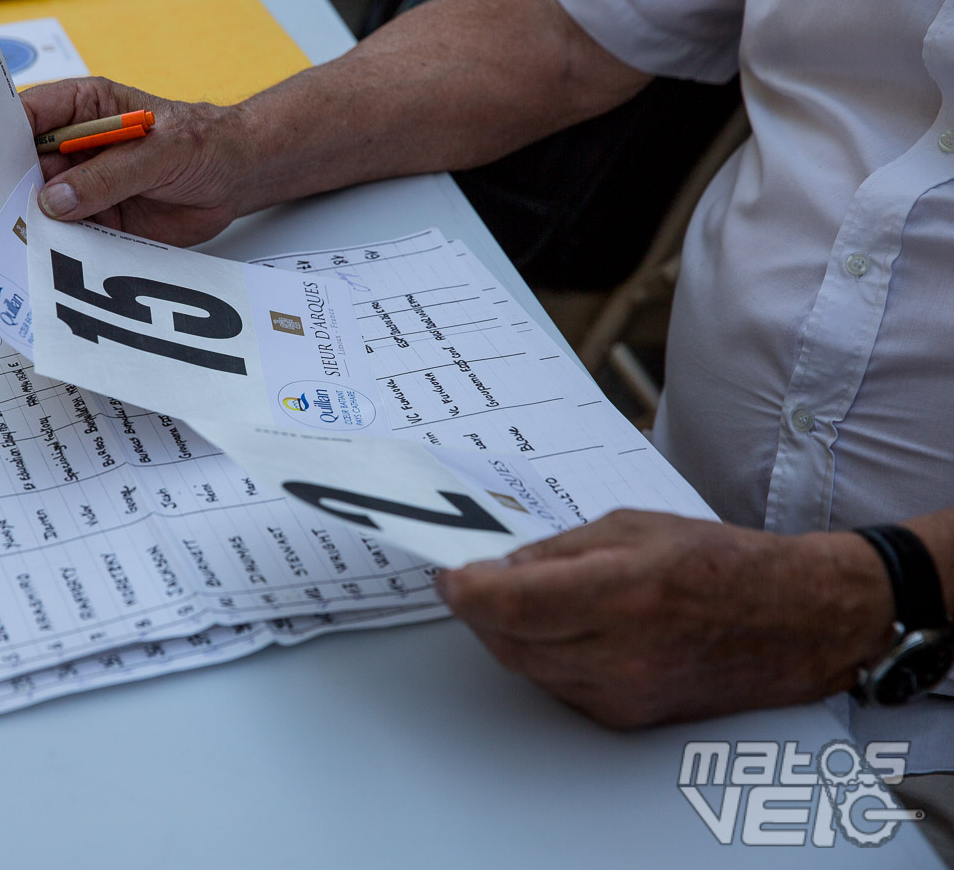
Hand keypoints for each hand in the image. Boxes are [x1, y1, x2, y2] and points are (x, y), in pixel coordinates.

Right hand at [20, 78, 252, 245]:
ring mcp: (84, 185)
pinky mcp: (99, 220)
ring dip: (33, 226)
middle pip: (25, 167)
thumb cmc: (202, 143)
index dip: (0, 136)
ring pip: (43, 206)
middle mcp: (74, 146)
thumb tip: (54, 200)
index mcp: (82, 108)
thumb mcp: (158, 152)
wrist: (235, 178)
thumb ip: (108, 175)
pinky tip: (48, 260)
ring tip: (16, 244)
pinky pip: (70, 236)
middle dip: (10, 191)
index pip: (28, 116)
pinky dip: (61, 249)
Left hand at [436, 510, 895, 727]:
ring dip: (503, 633)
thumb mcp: (634, 527)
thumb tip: (500, 567)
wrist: (794, 622)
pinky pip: (556, 685)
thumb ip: (559, 550)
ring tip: (507, 598)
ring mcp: (624, 691)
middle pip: (509, 640)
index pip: (514, 603)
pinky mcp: (626, 715)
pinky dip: (539, 656)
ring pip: (526, 667)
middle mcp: (623, 650)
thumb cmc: (722, 565)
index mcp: (625, 590)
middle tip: (467, 581)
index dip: (466, 590)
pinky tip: (551, 627)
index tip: (448, 574)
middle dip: (477, 609)